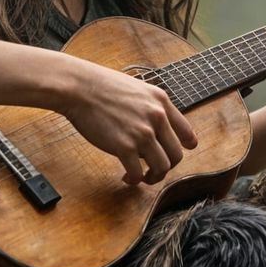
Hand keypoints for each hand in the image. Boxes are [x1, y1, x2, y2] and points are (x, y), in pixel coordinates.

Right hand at [59, 60, 197, 185]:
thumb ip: (150, 107)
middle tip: (154, 170)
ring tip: (141, 177)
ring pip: (162, 167)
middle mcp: (157, 117)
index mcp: (161, 102)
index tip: (177, 154)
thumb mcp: (137, 89)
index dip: (185, 147)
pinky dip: (134, 180)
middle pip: (176, 155)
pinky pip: (138, 173)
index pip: (186, 132)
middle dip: (166, 167)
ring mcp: (142, 133)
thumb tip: (155, 128)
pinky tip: (127, 177)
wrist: (79, 87)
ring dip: (153, 177)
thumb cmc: (101, 87)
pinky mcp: (124, 147)